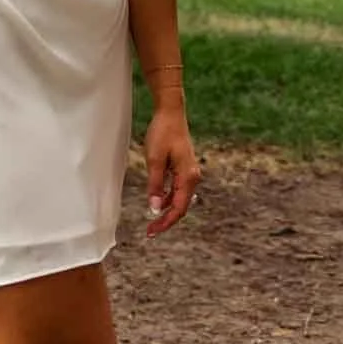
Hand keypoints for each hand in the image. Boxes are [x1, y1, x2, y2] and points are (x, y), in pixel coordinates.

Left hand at [144, 99, 199, 237]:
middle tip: (150, 230)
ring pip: (179, 198)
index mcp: (188, 177)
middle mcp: (192, 177)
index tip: (152, 231)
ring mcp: (189, 172)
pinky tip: (157, 199)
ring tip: (152, 219)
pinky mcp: (184, 167)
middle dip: (166, 219)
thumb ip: (155, 185)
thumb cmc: (162, 132)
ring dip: (166, 209)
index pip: (178, 208)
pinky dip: (168, 197)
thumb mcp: (154, 159)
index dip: (165, 222)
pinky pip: (177, 188)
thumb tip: (155, 208)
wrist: (171, 112)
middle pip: (181, 206)